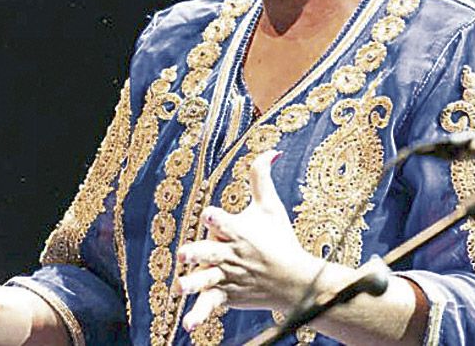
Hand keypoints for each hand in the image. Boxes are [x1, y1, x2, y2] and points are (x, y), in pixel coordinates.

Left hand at [173, 150, 320, 331]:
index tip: (209, 214)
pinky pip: (210, 305)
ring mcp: (227, 276)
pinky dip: (200, 316)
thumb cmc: (279, 240)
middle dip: (198, 253)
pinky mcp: (226, 295)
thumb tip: (270, 149)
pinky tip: (188, 326)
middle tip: (185, 255)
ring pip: (207, 280)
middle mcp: (230, 254)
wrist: (294, 281)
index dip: (216, 217)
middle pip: (211, 252)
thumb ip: (261, 178)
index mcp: (238, 231)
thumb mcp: (271, 207)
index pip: (224, 221)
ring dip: (194, 284)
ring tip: (180, 287)